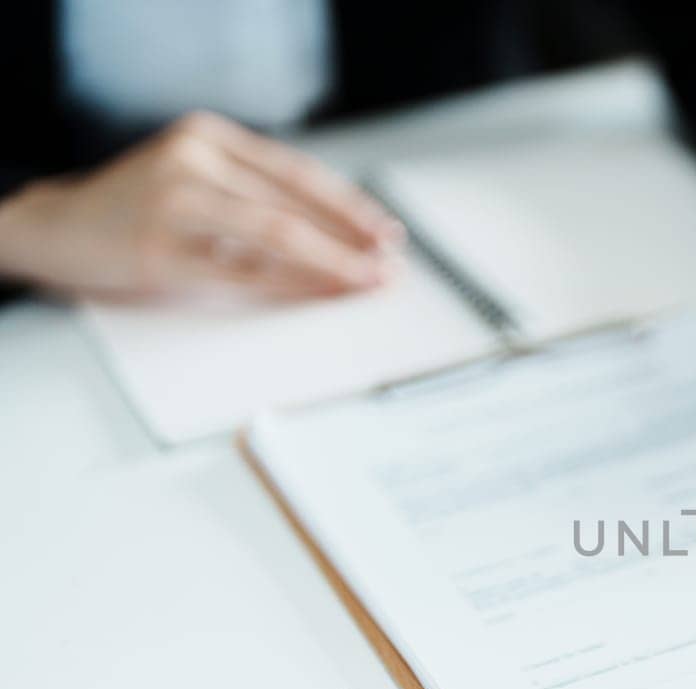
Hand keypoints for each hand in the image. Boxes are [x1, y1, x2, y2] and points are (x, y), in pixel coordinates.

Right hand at [0, 111, 402, 299]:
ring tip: (366, 281)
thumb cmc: (138, 211)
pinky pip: (242, 271)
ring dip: (332, 262)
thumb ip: (252, 194)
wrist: (56, 227)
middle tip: (389, 264)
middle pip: (294, 203)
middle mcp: (193, 159)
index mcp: (209, 137)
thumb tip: (338, 235)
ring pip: (276, 234)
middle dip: (351, 238)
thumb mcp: (196, 181)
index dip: (348, 205)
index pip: (297, 172)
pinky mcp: (160, 248)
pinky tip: (321, 294)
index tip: (386, 232)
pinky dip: (290, 284)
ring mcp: (173, 201)